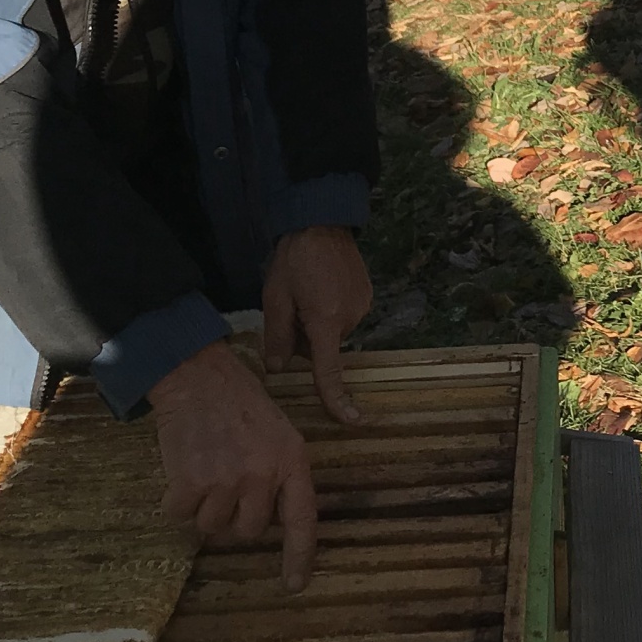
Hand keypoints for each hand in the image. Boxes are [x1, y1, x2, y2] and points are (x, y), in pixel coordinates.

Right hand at [150, 343, 318, 591]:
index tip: (294, 585)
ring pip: (212, 527)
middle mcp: (263, 474)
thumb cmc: (238, 402)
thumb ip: (280, 474)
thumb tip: (269, 521)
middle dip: (234, 518)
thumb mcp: (278, 431)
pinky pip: (181, 516)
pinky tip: (182, 470)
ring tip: (204, 471)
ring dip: (203, 509)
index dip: (299, 556)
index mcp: (292, 460)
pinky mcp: (191, 482)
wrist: (197, 375)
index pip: (302, 519)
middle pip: (249, 531)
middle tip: (224, 487)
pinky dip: (176, 502)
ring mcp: (227, 480)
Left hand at [263, 225, 372, 424]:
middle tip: (292, 309)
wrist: (322, 221)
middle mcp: (350, 318)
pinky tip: (322, 286)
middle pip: (325, 347)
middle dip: (307, 339)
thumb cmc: (294, 260)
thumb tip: (277, 369)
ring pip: (334, 331)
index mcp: (325, 322)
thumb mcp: (275, 298)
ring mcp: (362, 306)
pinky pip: (345, 315)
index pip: (329, 371)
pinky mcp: (366, 294)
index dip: (337, 399)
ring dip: (319, 323)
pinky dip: (331, 310)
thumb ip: (277, 336)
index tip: (351, 420)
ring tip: (308, 291)